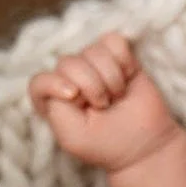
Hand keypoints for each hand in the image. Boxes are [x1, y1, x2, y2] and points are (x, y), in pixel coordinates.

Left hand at [26, 32, 182, 173]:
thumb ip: (55, 107)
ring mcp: (93, 67)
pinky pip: (114, 41)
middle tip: (104, 106)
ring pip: (94, 50)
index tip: (77, 98)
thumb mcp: (71, 136)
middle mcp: (70, 81)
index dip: (56, 85)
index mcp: (54, 102)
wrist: (146, 145)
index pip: (39, 82)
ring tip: (116, 96)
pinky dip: (124, 60)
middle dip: (91, 85)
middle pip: (68, 62)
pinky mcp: (118, 58)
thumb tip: (67, 79)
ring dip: (110, 76)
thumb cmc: (106, 145)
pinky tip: (127, 78)